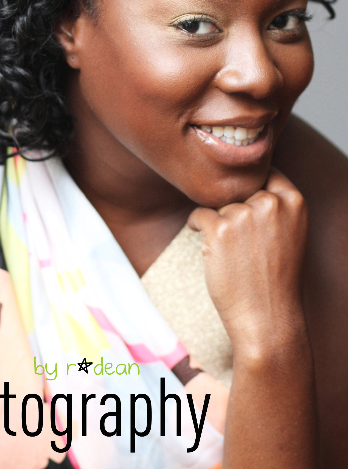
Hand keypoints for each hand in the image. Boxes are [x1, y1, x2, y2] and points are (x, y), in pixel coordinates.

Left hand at [188, 168, 308, 354]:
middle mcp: (270, 203)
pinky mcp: (219, 228)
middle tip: (240, 242)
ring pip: (218, 205)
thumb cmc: (276, 278)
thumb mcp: (290, 233)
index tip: (243, 199)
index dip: (251, 186)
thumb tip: (243, 182)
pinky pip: (198, 215)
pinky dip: (197, 226)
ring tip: (233, 253)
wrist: (267, 318)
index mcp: (294, 202)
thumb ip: (275, 205)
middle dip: (234, 210)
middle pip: (239, 191)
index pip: (266, 173)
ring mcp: (244, 214)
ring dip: (218, 224)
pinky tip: (209, 245)